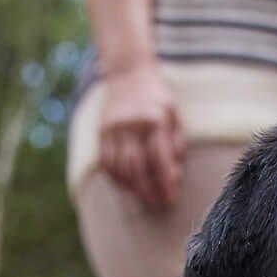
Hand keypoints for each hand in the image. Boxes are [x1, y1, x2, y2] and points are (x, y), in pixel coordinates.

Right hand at [96, 63, 184, 207]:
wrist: (128, 74)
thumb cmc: (157, 99)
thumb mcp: (175, 115)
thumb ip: (176, 143)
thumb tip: (174, 174)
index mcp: (155, 119)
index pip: (160, 158)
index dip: (166, 182)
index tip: (172, 198)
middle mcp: (131, 124)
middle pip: (137, 166)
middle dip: (149, 189)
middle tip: (159, 203)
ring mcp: (113, 128)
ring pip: (119, 167)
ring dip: (132, 187)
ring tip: (145, 198)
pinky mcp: (101, 131)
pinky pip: (105, 162)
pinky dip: (116, 178)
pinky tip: (126, 186)